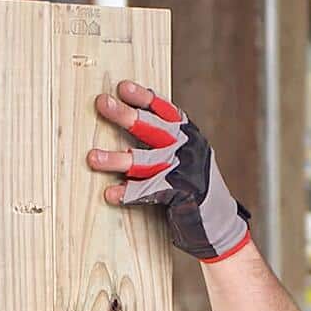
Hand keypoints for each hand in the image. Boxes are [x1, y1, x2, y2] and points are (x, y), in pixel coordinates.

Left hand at [87, 80, 251, 261]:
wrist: (218, 224)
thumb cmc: (194, 188)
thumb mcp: (186, 157)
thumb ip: (164, 140)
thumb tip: (130, 116)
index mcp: (188, 135)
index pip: (164, 110)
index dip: (143, 97)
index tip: (123, 87)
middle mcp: (187, 148)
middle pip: (152, 128)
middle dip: (124, 115)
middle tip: (101, 103)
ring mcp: (184, 171)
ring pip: (144, 161)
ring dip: (115, 160)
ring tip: (92, 158)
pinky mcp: (181, 195)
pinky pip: (148, 191)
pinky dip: (128, 193)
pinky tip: (111, 193)